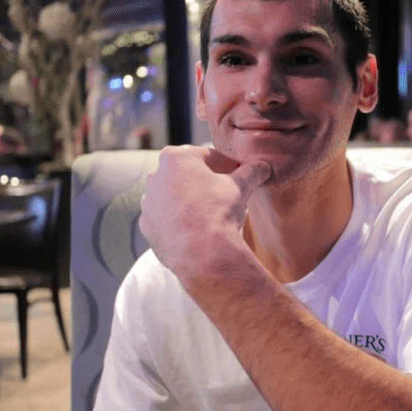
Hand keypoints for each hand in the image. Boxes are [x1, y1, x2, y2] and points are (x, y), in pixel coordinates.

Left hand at [139, 145, 271, 280]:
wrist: (203, 254)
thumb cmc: (220, 211)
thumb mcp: (242, 186)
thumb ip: (252, 172)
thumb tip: (264, 167)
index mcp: (176, 157)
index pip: (207, 155)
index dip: (226, 165)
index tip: (238, 174)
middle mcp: (156, 176)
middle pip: (187, 174)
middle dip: (205, 182)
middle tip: (226, 193)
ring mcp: (148, 203)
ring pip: (174, 196)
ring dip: (190, 201)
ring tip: (211, 214)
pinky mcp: (147, 227)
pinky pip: (166, 219)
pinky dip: (179, 221)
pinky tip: (196, 230)